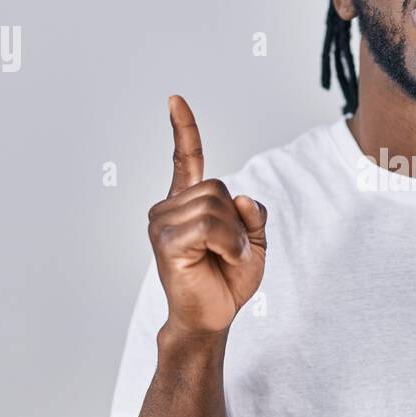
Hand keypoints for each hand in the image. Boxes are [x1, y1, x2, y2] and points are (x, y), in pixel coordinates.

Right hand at [148, 95, 267, 337]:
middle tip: (231, 251)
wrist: (214, 316)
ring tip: (225, 258)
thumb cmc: (228, 280)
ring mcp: (162, 222)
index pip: (185, 159)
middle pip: (218, 187)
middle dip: (236, 220)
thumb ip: (252, 214)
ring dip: (234, 236)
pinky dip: (227, 243)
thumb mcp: (253, 241)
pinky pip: (209, 225)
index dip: (184, 129)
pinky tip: (222, 260)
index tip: (175, 100)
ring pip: (216, 205)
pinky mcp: (166, 240)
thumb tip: (240, 195)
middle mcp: (169, 207)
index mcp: (188, 203)